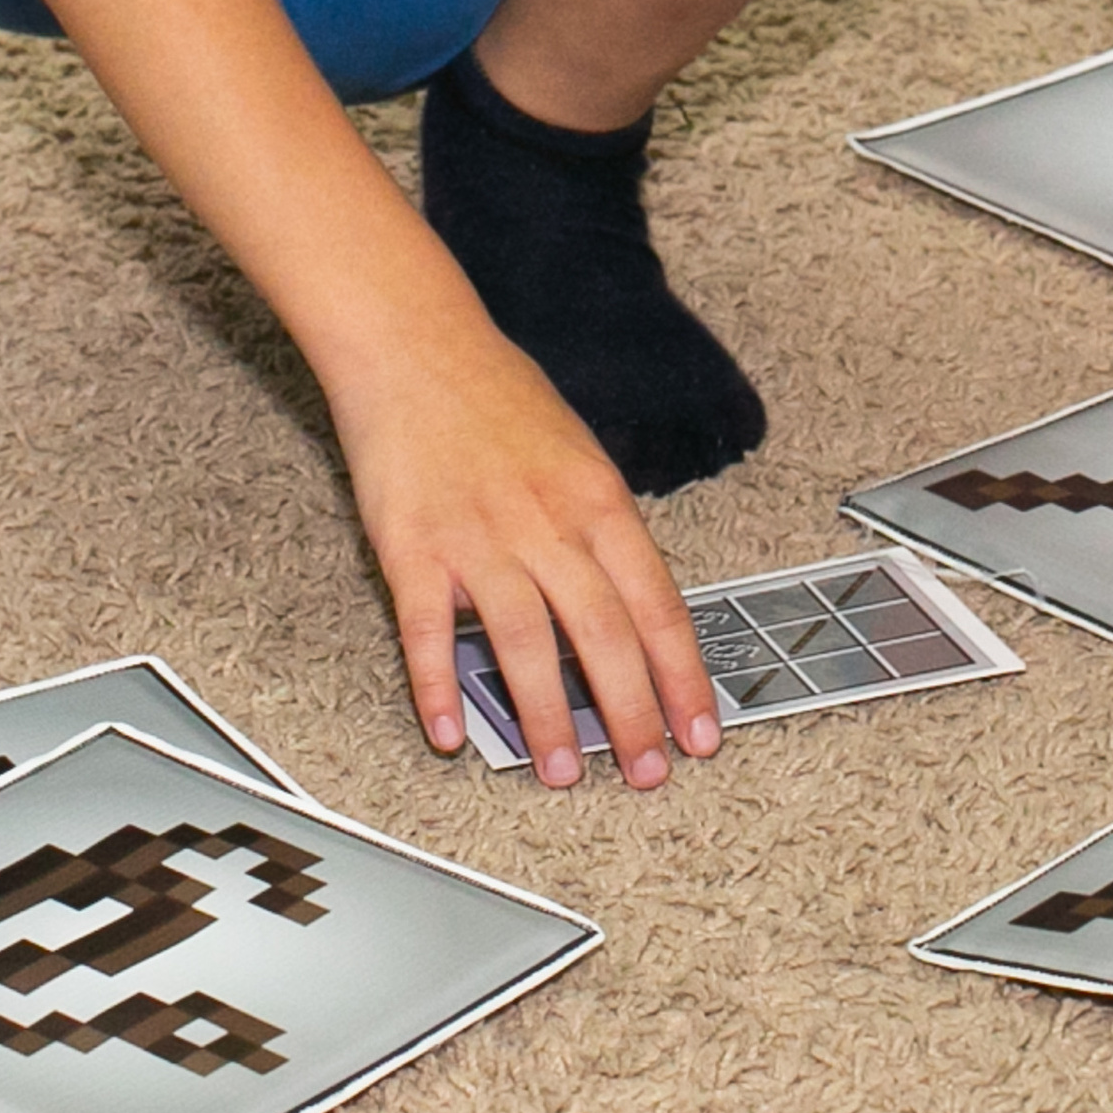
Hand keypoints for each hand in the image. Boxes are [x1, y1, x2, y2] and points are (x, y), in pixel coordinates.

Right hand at [331, 311, 721, 790]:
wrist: (413, 341)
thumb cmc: (495, 394)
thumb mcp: (576, 451)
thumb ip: (600, 527)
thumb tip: (630, 603)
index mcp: (597, 499)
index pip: (656, 604)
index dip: (683, 675)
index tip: (700, 731)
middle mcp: (546, 522)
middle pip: (603, 634)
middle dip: (631, 714)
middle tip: (646, 770)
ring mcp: (478, 536)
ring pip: (525, 644)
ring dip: (548, 717)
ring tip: (563, 771)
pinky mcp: (413, 546)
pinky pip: (428, 632)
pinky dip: (438, 688)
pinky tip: (450, 734)